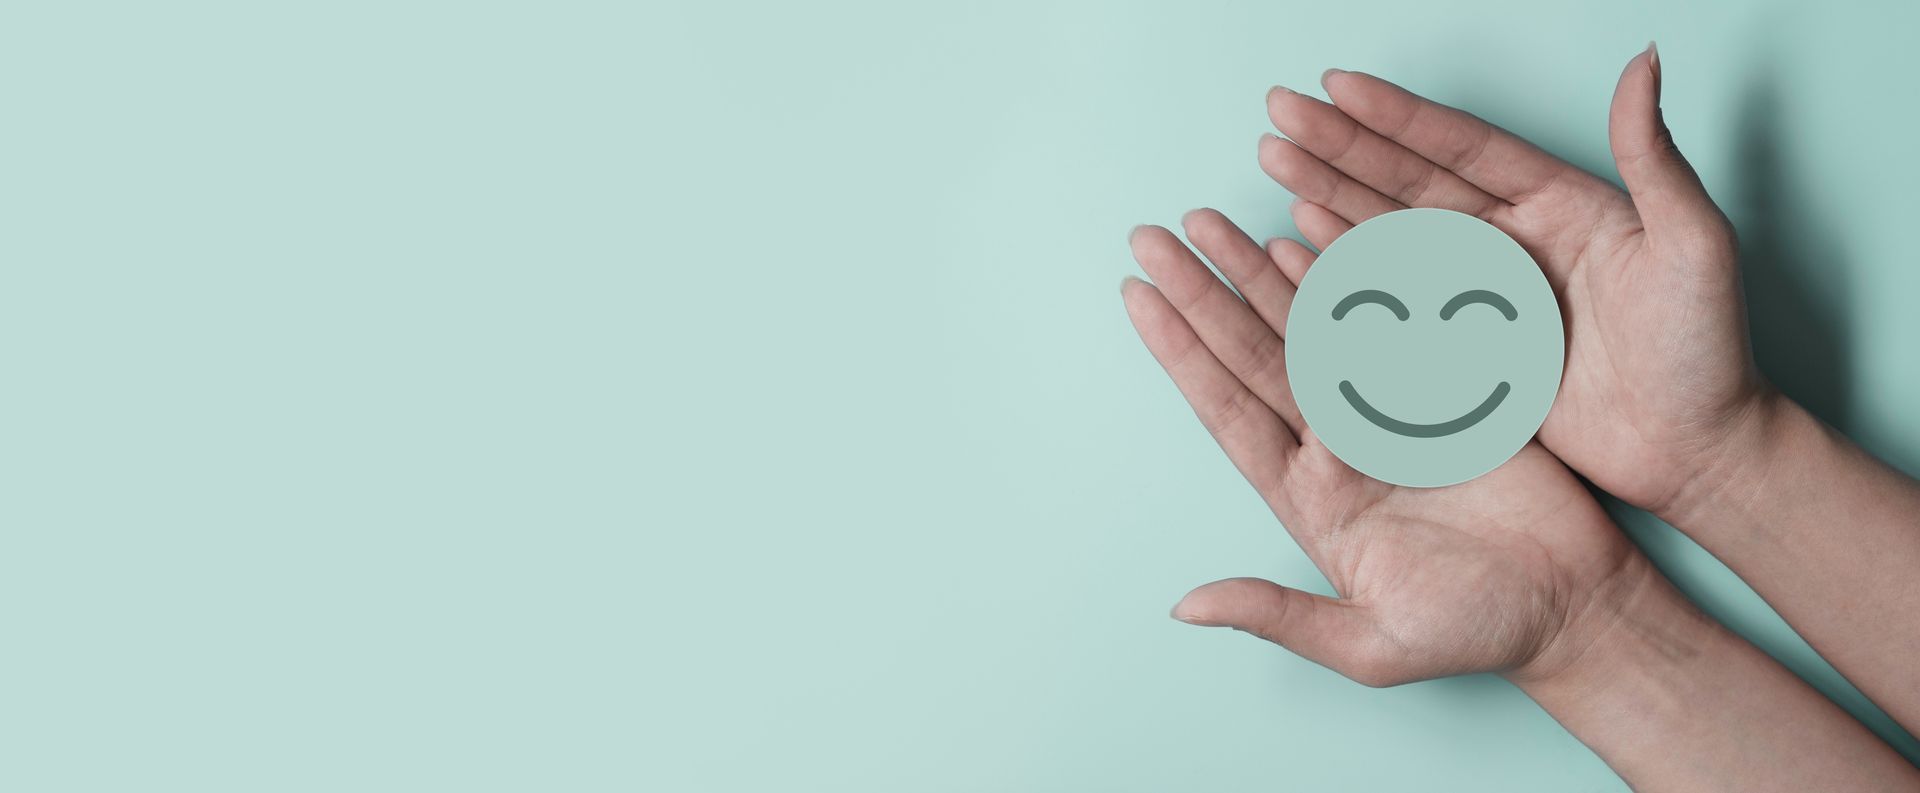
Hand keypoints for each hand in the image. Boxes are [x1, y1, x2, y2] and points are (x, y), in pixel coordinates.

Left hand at [1121, 210, 1647, 684]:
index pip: (1227, 410)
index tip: (1137, 297)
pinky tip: (1309, 234)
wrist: (1572, 607)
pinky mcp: (1442, 387)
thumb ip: (1277, 616)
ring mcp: (1384, 411)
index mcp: (1306, 496)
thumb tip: (1185, 608)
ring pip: (1308, 326)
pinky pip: (1384, 317)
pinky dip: (1347, 276)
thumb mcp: (1368, 644)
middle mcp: (1332, 446)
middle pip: (1253, 352)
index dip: (1182, 354)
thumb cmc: (1473, 632)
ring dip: (1259, 272)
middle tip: (1154, 235)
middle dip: (1204, 292)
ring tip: (1213, 220)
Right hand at [1256, 45, 1769, 516]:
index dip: (1399, 117)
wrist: (1699, 449)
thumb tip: (1645, 61)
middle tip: (1279, 113)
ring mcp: (1483, 294)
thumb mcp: (1695, 244)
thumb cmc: (1710, 351)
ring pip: (1389, 232)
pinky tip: (1299, 244)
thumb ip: (1656, 157)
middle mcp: (1512, 240)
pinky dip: (1343, 270)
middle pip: (1409, 181)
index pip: (1462, 148)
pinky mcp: (1466, 348)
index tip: (1338, 87)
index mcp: (1559, 204)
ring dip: (1329, 197)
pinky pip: (1392, 300)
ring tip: (1275, 162)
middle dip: (1341, 146)